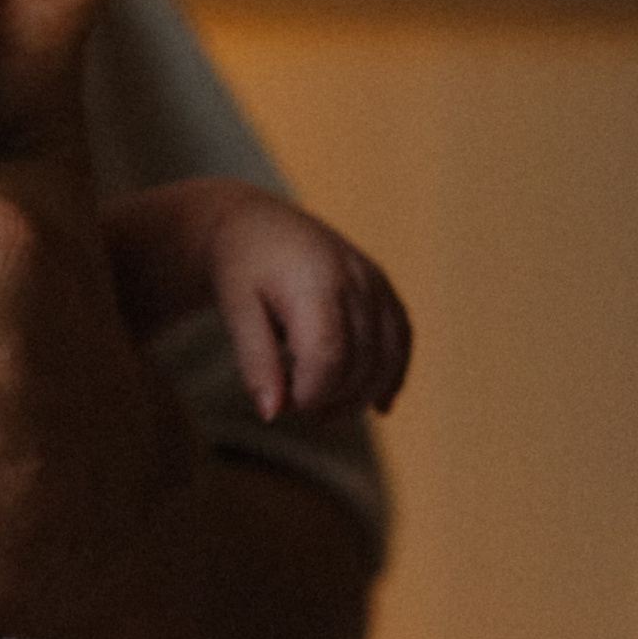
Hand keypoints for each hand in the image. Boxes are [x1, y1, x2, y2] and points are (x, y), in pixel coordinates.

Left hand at [106, 177, 410, 421]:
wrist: (255, 223)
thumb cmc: (240, 268)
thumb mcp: (236, 311)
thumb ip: (255, 361)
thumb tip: (271, 415)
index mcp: (314, 281)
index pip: (328, 357)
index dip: (311, 395)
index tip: (282, 405)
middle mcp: (354, 278)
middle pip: (361, 363)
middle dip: (331, 400)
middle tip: (294, 406)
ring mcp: (374, 281)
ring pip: (387, 357)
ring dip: (360, 396)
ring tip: (324, 411)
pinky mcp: (383, 288)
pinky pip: (401, 339)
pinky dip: (392, 375)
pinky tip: (378, 406)